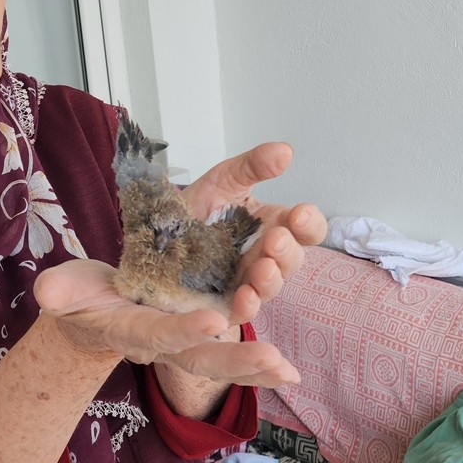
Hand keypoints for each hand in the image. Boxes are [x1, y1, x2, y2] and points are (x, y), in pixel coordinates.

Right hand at [34, 259, 299, 386]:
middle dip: (234, 362)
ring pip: (220, 362)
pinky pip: (231, 360)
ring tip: (288, 370)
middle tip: (272, 360)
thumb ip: (59, 290)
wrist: (91, 316)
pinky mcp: (197, 340)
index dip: (182, 330)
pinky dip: (259, 370)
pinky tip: (290, 375)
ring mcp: (182, 346)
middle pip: (199, 359)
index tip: (213, 320)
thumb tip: (45, 292)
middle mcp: (161, 344)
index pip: (157, 333)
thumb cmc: (79, 297)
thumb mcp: (65, 288)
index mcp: (130, 329)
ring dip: (254, 367)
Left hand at [181, 142, 326, 326]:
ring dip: (271, 279)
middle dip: (287, 250)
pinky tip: (244, 297)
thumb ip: (252, 166)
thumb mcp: (223, 180)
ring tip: (263, 267)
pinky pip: (242, 310)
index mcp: (272, 225)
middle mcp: (265, 255)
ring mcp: (246, 281)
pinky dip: (246, 306)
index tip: (300, 214)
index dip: (308, 223)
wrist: (155, 234)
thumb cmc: (196, 208)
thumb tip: (285, 152)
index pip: (304, 228)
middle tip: (275, 239)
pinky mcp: (224, 303)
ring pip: (270, 286)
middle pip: (291, 259)